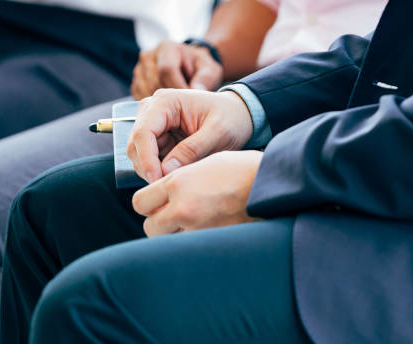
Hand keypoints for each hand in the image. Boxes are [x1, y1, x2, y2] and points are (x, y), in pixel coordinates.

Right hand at [127, 89, 252, 182]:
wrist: (239, 114)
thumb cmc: (231, 118)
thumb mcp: (219, 133)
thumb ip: (193, 150)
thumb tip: (166, 170)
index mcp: (166, 101)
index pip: (143, 132)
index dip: (146, 159)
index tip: (157, 180)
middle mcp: (153, 109)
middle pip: (136, 144)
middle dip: (148, 168)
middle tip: (168, 186)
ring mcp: (153, 123)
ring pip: (139, 155)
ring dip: (153, 170)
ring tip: (178, 179)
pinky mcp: (158, 137)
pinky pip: (150, 159)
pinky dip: (159, 170)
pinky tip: (178, 174)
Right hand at [130, 40, 222, 99]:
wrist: (190, 68)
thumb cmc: (201, 68)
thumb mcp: (210, 70)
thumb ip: (205, 79)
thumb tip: (196, 88)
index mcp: (167, 48)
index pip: (166, 69)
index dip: (178, 88)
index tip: (189, 100)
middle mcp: (149, 57)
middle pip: (155, 83)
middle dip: (170, 99)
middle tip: (185, 107)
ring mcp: (139, 70)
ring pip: (146, 93)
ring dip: (161, 104)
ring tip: (176, 107)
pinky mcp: (136, 84)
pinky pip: (141, 99)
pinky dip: (154, 108)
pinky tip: (166, 109)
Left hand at [132, 150, 262, 235]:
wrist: (272, 184)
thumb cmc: (242, 169)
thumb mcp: (205, 164)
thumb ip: (180, 179)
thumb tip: (165, 193)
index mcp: (177, 184)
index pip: (140, 203)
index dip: (148, 203)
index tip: (158, 202)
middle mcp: (182, 208)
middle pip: (149, 226)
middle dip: (158, 222)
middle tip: (173, 215)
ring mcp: (197, 229)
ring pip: (168, 241)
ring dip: (175, 234)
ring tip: (193, 223)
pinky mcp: (213, 243)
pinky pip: (190, 248)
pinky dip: (194, 242)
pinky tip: (207, 230)